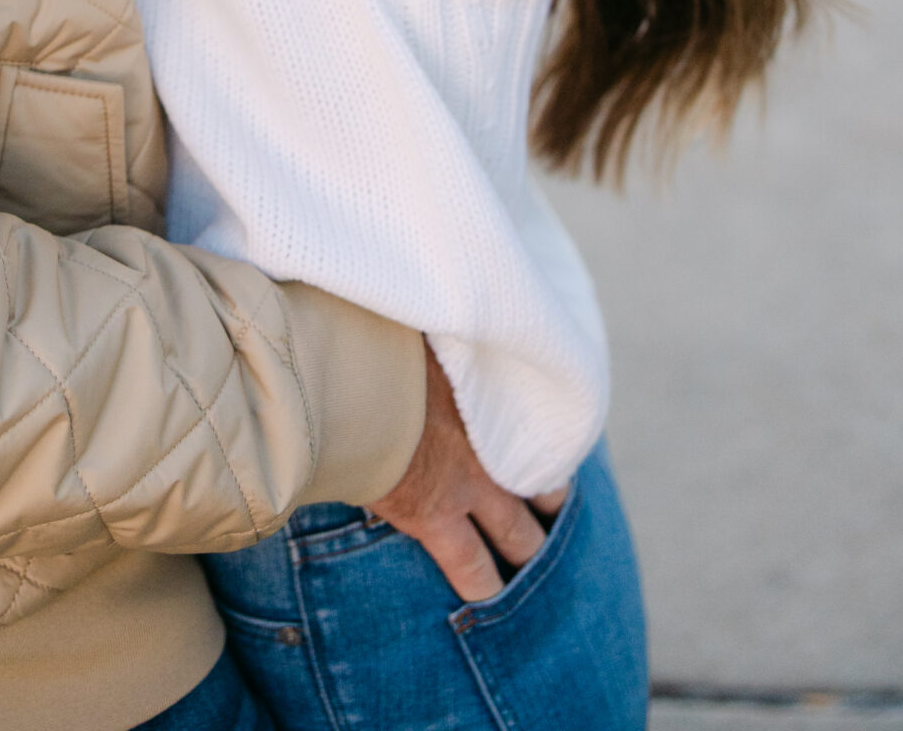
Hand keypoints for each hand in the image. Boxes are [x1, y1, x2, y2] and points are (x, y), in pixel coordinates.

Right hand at [368, 348, 564, 602]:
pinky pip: (471, 567)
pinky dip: (481, 584)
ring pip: (517, 530)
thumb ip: (430, 333)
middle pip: (539, 479)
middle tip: (555, 508)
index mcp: (486, 388)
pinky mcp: (433, 518)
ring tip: (533, 556)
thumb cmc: (371, 337)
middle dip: (549, 497)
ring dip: (527, 545)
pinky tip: (487, 597)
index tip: (545, 439)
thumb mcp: (414, 325)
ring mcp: (466, 483)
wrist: (347, 379)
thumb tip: (418, 306)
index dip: (539, 435)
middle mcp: (487, 438)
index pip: (531, 417)